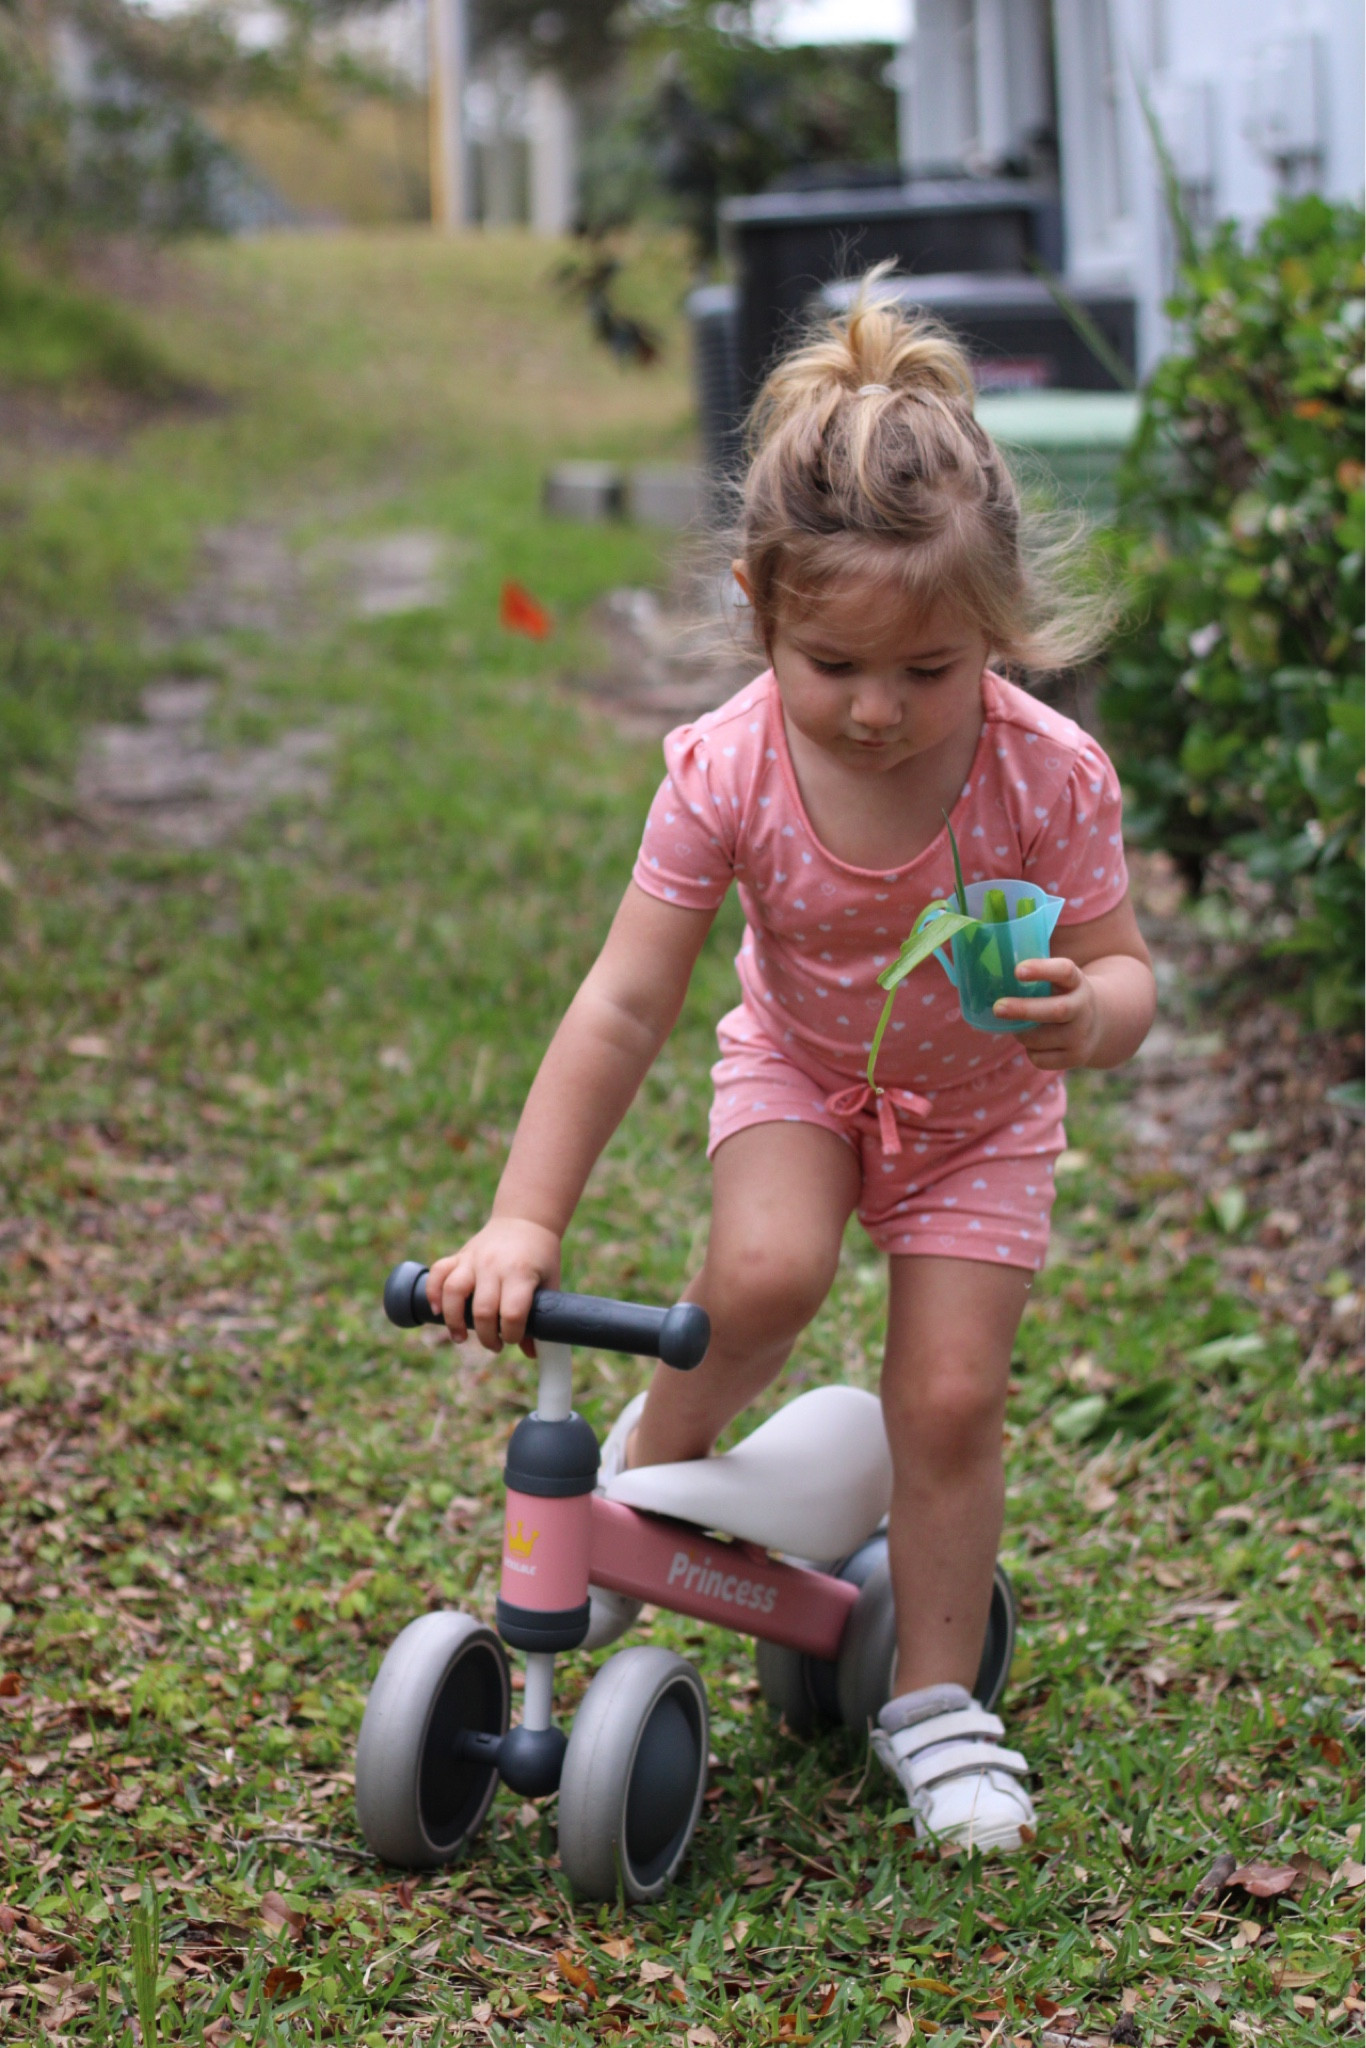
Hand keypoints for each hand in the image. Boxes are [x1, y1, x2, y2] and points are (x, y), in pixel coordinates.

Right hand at [425, 1218, 561, 1354]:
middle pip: (482, 1309)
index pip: (512, 1313)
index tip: (513, 1339)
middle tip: (494, 1345)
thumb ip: (543, 1316)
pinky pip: (438, 1272)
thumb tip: (532, 1354)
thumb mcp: (550, 1283)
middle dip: (487, 1337)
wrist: (526, 1219)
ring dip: (454, 1320)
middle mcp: (494, 1265)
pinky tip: (435, 1310)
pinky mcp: (460, 1255)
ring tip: (460, 1338)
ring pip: (453, 1291)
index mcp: (521, 1273)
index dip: (512, 1335)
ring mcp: (474, 1258)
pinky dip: (432, 1292)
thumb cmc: (542, 1256)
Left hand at [993, 957, 1102, 1069]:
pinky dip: (1029, 1050)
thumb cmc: (1062, 996)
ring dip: (1021, 1032)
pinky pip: (1040, 1058)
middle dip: (1024, 1010)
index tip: (1017, 970)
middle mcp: (1084, 1008)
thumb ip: (1033, 975)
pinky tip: (1034, 1042)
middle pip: (1056, 1010)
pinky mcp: (1076, 1058)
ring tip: (1014, 1025)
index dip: (1042, 970)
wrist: (1099, 1024)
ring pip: (1041, 1038)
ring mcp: (1081, 1035)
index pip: (1065, 971)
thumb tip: (981, 972)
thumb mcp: (1058, 981)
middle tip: (997, 1007)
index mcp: (1077, 982)